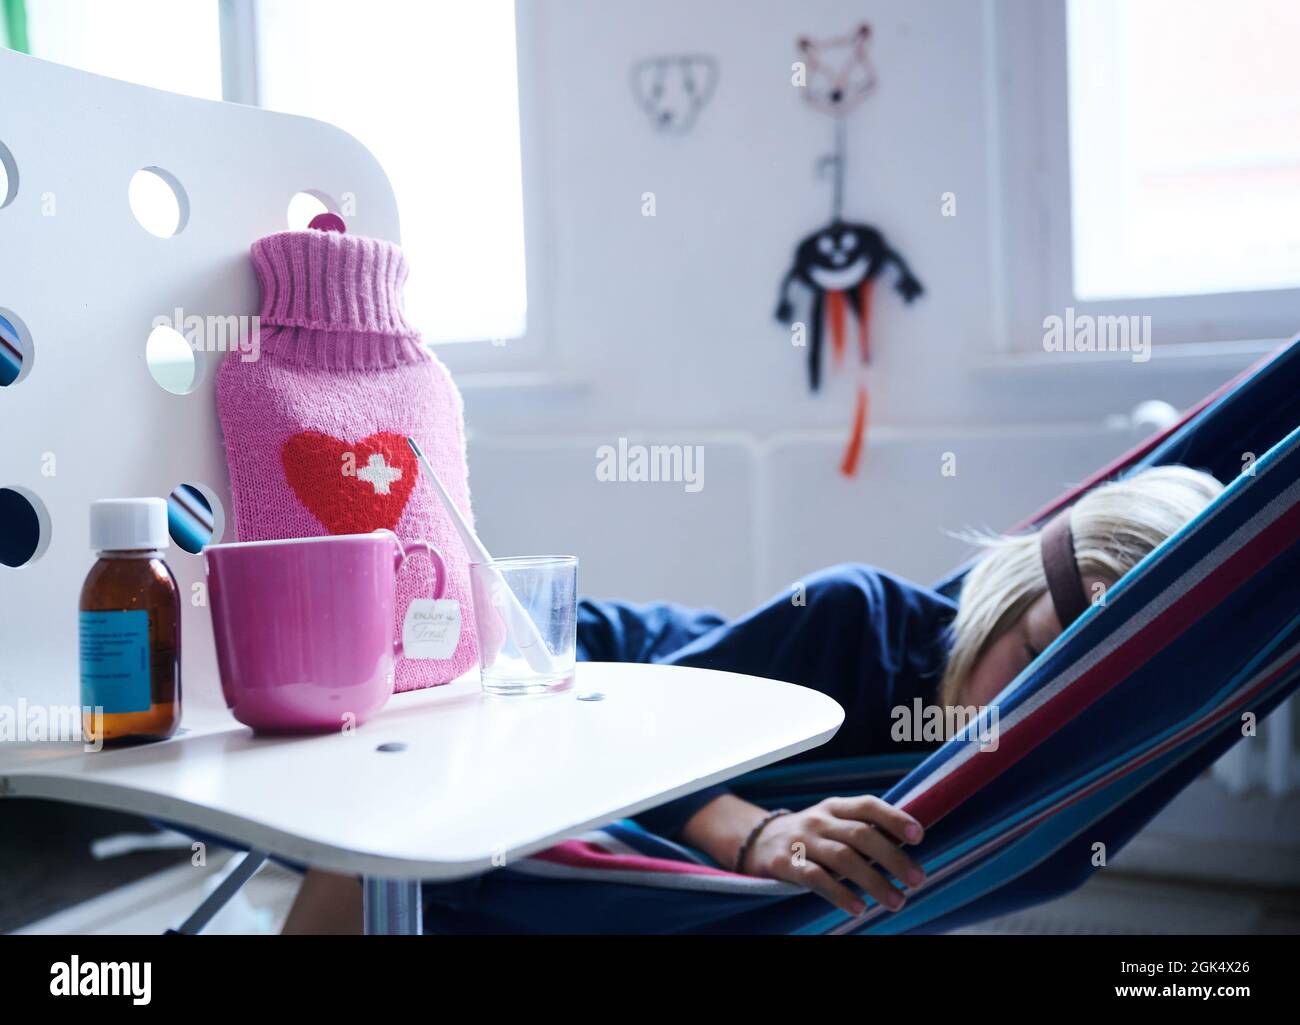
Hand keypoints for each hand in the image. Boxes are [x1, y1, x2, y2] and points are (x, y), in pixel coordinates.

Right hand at [742, 796, 924, 915]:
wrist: (755, 841)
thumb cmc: (809, 836)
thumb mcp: (832, 823)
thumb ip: (862, 830)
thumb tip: (907, 846)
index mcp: (835, 807)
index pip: (868, 806)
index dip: (894, 818)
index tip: (919, 836)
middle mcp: (819, 820)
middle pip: (861, 834)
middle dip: (893, 857)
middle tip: (917, 879)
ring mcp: (801, 841)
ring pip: (843, 858)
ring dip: (874, 881)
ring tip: (896, 901)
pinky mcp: (785, 863)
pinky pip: (816, 878)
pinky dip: (839, 893)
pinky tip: (858, 907)